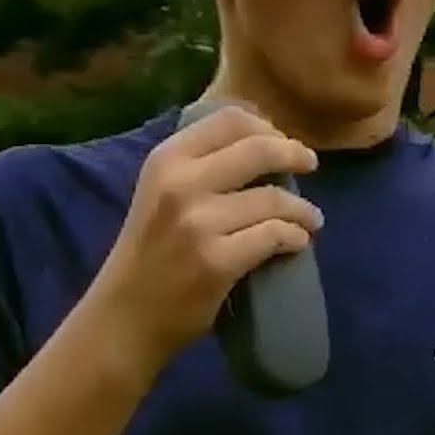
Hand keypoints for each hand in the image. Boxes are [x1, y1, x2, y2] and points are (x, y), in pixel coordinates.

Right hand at [88, 106, 323, 367]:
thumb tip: (262, 139)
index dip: (267, 126)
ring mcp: (198, 223)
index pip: (230, 119)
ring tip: (309, 219)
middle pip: (260, 148)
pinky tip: (297, 241)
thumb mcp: (160, 191)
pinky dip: (295, 237)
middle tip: (309, 165)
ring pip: (274, 198)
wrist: (125, 316)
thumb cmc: (149, 251)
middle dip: (294, 154)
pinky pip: (274, 236)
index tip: (281, 141)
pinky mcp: (217, 261)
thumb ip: (199, 163)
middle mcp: (180, 184)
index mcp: (166, 159)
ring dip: (302, 209)